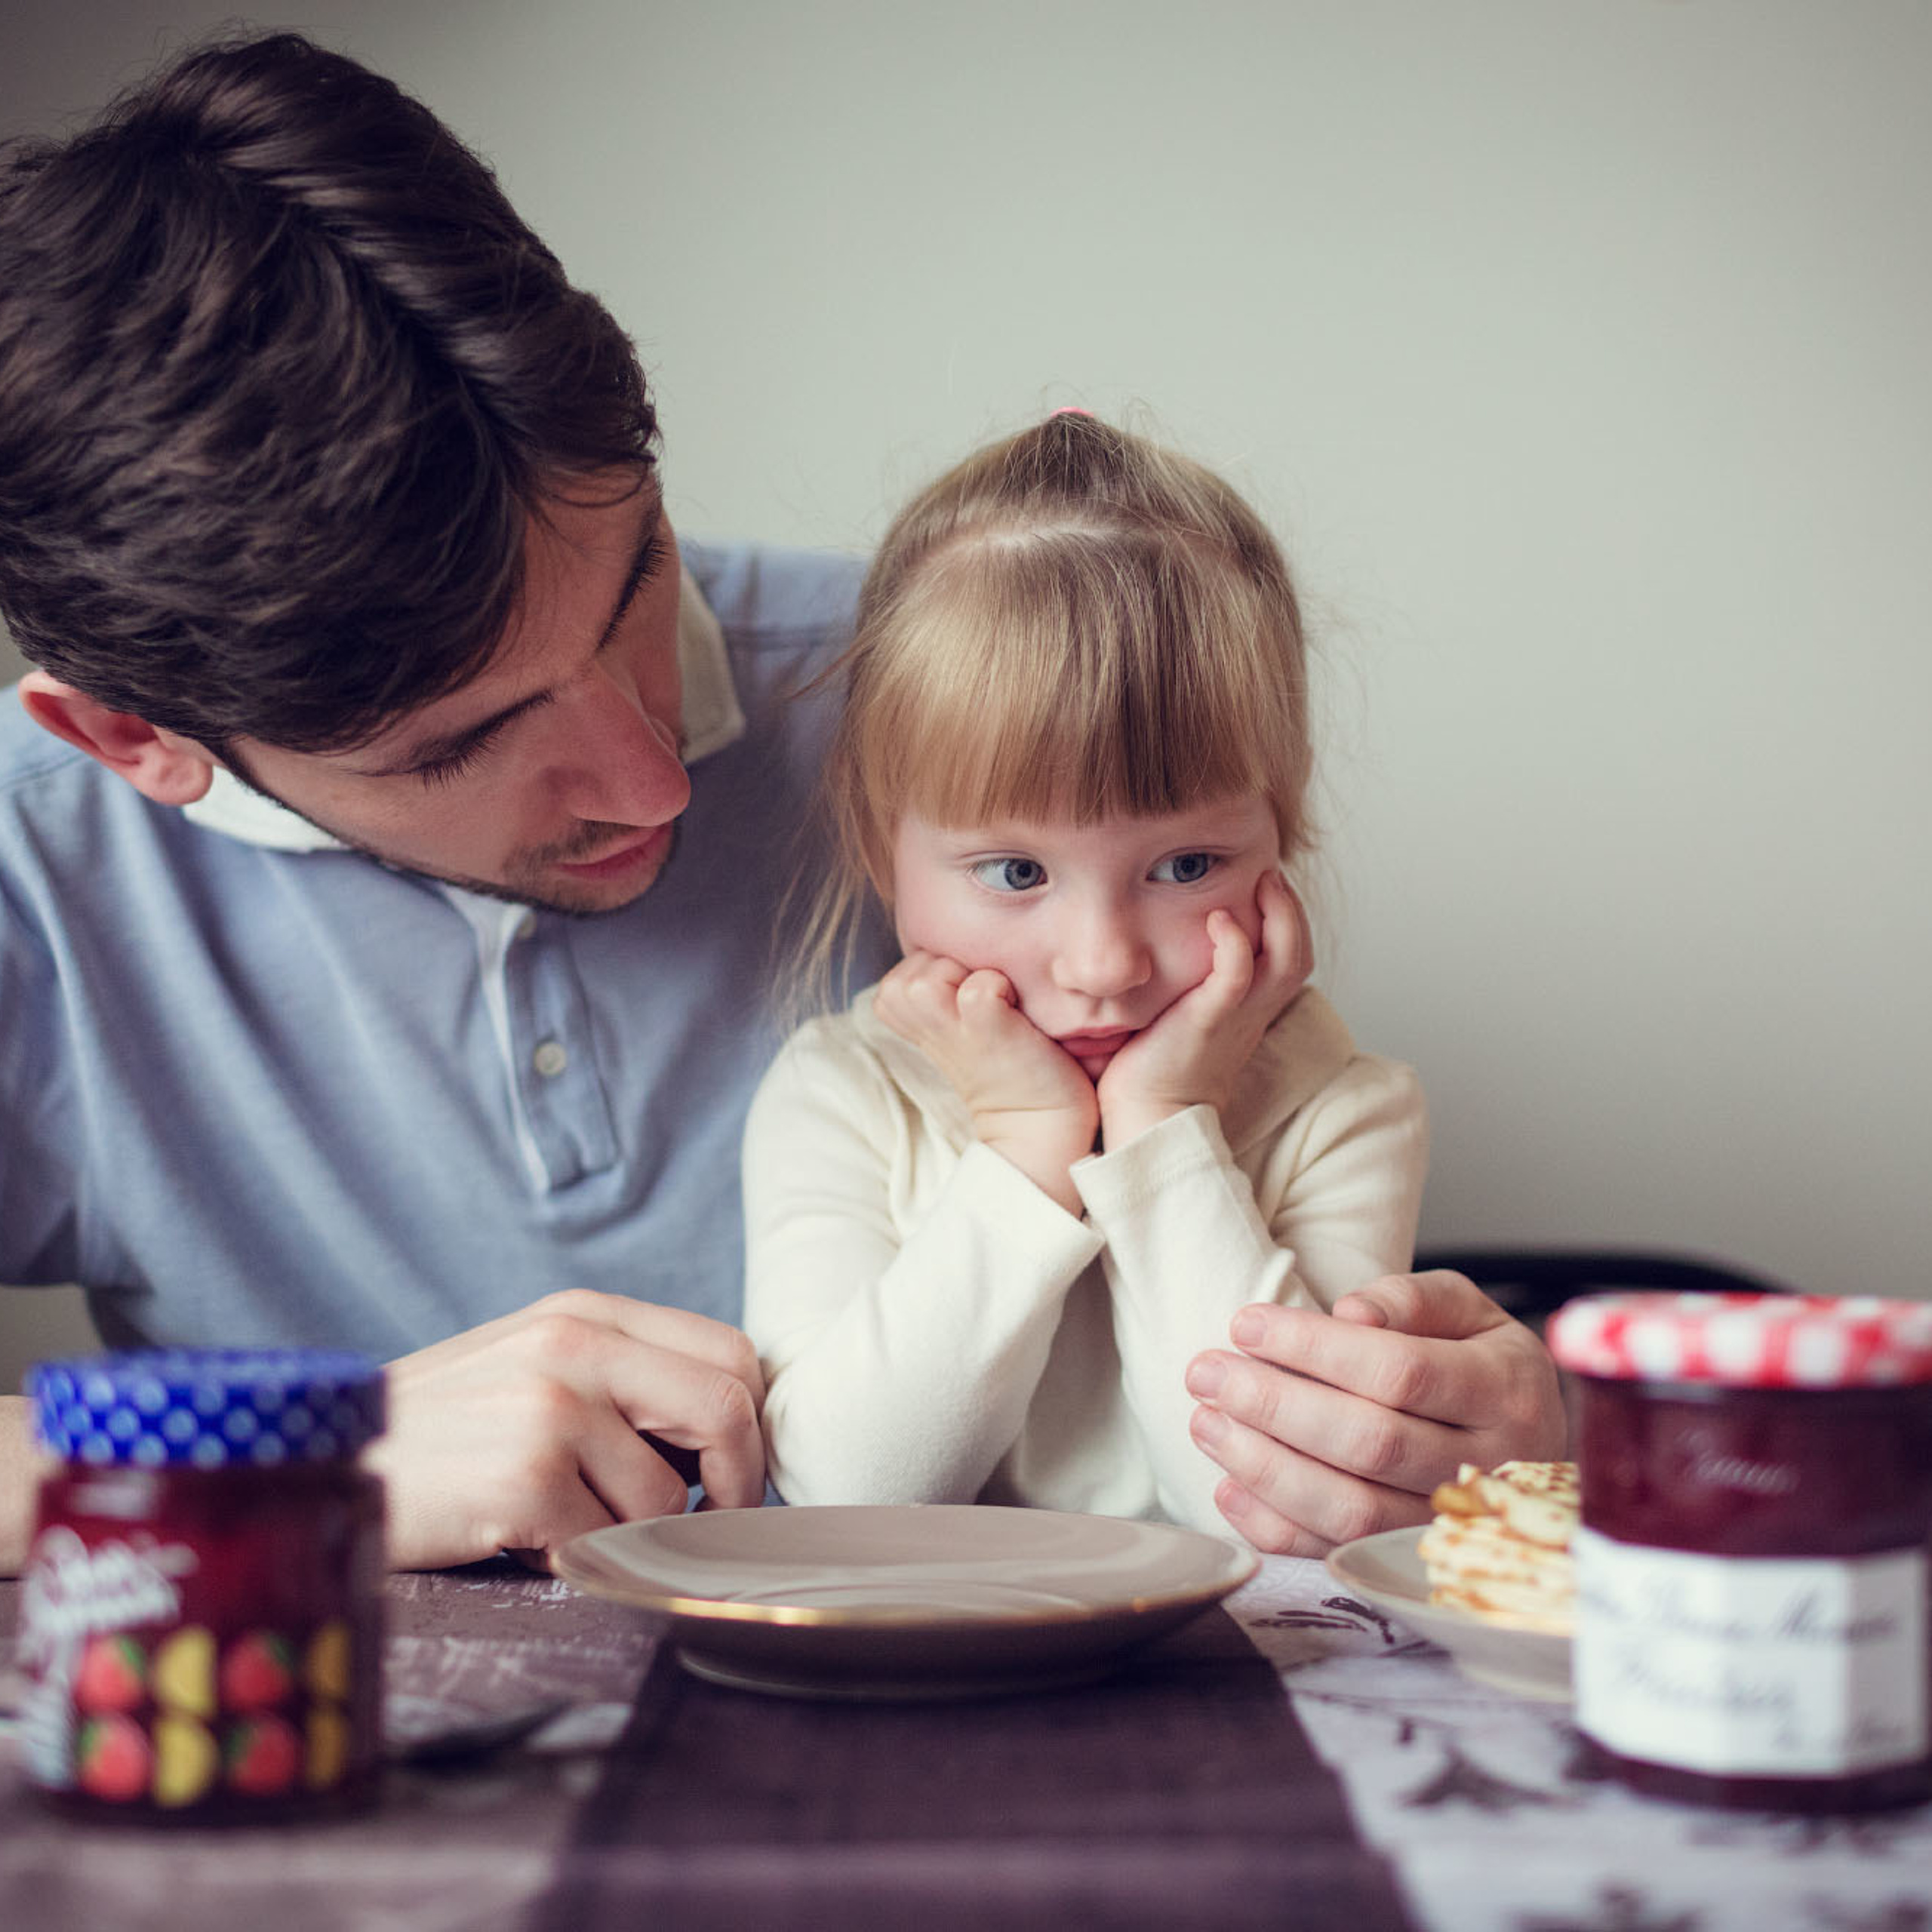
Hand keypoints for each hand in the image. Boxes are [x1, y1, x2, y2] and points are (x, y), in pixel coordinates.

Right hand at [367, 1290, 766, 1570]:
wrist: (321, 1469)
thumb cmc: (441, 1437)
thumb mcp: (534, 1371)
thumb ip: (623, 1382)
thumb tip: (730, 1439)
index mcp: (587, 1314)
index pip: (732, 1353)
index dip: (749, 1425)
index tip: (728, 1476)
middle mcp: (575, 1344)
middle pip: (728, 1410)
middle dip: (735, 1484)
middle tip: (701, 1526)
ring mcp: (551, 1407)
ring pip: (668, 1499)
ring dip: (628, 1536)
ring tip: (558, 1524)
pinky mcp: (525, 1476)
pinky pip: (608, 1543)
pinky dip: (577, 1560)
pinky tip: (521, 1542)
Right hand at [874, 949, 1097, 1212]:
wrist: (1039, 1119)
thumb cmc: (1008, 1058)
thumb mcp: (958, 1020)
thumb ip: (943, 986)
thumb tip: (959, 946)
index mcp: (913, 1022)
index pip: (900, 971)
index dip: (939, 972)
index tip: (967, 1002)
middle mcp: (924, 1026)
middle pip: (905, 973)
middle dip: (947, 970)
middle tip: (981, 999)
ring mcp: (953, 1030)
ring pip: (926, 978)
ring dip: (965, 976)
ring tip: (995, 1001)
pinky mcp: (989, 1030)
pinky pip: (978, 988)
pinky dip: (998, 987)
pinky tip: (1014, 1009)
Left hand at [1097, 871, 1310, 1146]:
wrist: (1150, 1117)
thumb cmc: (1157, 1067)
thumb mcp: (1184, 1016)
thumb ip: (1192, 984)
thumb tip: (1166, 946)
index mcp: (1250, 1009)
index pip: (1289, 957)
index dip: (1287, 920)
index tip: (1266, 886)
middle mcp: (1253, 1010)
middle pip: (1299, 953)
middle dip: (1291, 908)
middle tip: (1271, 874)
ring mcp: (1236, 1015)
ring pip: (1286, 959)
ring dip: (1281, 916)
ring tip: (1262, 881)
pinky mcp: (1209, 1020)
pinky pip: (1237, 976)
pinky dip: (1235, 944)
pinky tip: (1220, 918)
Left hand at [1183, 1270, 1565, 1554]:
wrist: (1532, 1445)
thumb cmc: (1482, 1364)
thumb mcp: (1468, 1311)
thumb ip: (1412, 1300)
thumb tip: (1348, 1313)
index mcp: (1506, 1391)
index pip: (1400, 1372)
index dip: (1314, 1348)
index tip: (1246, 1324)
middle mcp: (1490, 1467)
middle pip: (1370, 1443)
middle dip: (1274, 1405)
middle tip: (1206, 1373)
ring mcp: (1455, 1528)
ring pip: (1353, 1510)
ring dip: (1265, 1468)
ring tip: (1206, 1423)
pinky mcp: (1417, 1566)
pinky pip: (1339, 1556)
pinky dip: (1276, 1527)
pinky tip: (1228, 1486)